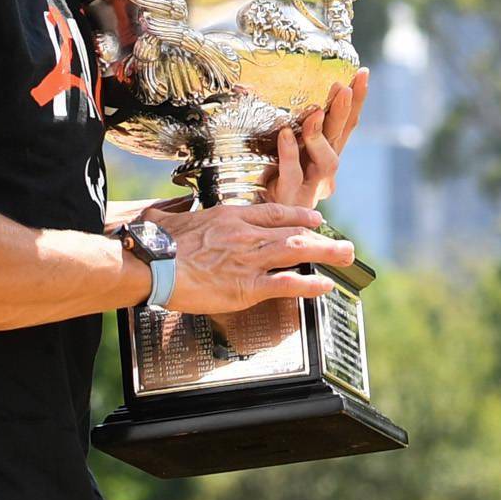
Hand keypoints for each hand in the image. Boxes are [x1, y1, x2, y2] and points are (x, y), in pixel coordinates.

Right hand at [161, 201, 355, 316]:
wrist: (153, 263)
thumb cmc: (158, 244)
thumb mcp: (172, 218)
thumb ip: (179, 214)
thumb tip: (167, 214)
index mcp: (230, 217)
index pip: (274, 213)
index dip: (299, 216)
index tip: (316, 219)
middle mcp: (246, 235)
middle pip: (293, 232)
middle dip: (322, 238)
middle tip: (344, 243)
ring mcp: (249, 259)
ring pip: (297, 251)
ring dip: (326, 253)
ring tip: (346, 256)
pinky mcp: (247, 286)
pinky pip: (286, 283)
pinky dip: (308, 284)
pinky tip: (324, 286)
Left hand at [267, 68, 368, 209]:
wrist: (263, 226)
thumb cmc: (272, 184)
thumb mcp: (287, 153)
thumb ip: (295, 132)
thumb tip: (301, 98)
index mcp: (324, 156)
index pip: (346, 125)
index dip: (356, 101)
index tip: (362, 73)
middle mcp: (323, 171)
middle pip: (340, 138)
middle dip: (346, 111)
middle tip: (345, 87)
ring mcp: (310, 186)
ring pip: (327, 161)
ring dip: (322, 135)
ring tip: (317, 112)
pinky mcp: (290, 197)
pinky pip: (292, 173)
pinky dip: (289, 153)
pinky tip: (285, 134)